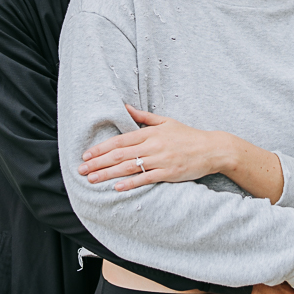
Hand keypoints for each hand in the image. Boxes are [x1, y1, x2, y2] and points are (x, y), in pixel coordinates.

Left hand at [78, 105, 216, 189]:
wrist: (212, 149)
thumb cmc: (187, 135)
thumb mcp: (165, 121)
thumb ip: (143, 117)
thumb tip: (124, 106)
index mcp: (150, 132)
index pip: (120, 140)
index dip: (101, 147)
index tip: (86, 154)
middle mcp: (153, 145)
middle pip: (120, 154)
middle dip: (98, 162)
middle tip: (81, 169)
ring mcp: (161, 160)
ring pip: (129, 167)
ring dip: (108, 174)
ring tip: (93, 180)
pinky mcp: (169, 173)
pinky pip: (146, 178)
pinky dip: (131, 183)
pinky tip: (117, 187)